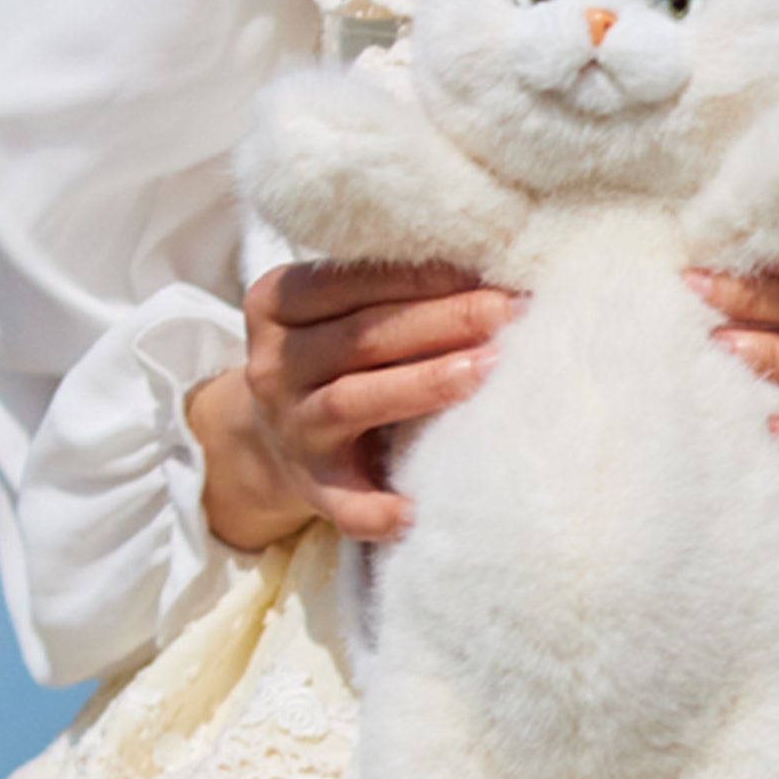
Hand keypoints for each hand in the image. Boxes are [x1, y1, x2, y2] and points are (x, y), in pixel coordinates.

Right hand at [187, 262, 517, 547]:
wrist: (275, 437)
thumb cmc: (336, 356)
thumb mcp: (341, 313)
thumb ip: (391, 292)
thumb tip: (492, 273)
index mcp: (275, 307)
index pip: (342, 281)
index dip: (412, 274)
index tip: (480, 268)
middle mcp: (274, 367)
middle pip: (358, 338)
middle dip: (437, 321)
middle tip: (503, 311)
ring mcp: (292, 429)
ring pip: (350, 402)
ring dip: (420, 385)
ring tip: (485, 370)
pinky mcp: (313, 487)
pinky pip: (342, 504)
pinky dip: (376, 510)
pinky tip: (415, 508)